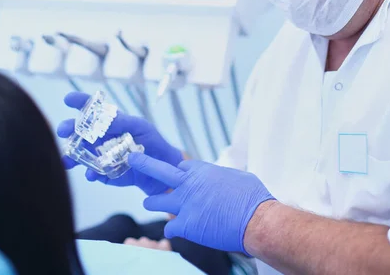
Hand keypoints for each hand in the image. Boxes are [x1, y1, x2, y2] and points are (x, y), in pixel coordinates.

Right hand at [57, 92, 182, 194]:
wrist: (161, 170)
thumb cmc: (152, 142)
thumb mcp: (140, 127)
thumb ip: (123, 122)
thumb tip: (106, 117)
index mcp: (110, 122)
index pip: (92, 109)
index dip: (80, 102)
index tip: (68, 99)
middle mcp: (101, 137)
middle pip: (80, 131)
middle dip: (69, 129)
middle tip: (62, 130)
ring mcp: (101, 155)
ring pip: (80, 153)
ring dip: (71, 156)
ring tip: (66, 160)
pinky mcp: (104, 173)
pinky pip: (93, 172)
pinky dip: (91, 173)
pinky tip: (91, 174)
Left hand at [128, 153, 275, 254]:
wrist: (256, 220)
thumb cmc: (252, 197)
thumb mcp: (237, 176)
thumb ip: (222, 176)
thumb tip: (222, 179)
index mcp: (202, 170)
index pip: (181, 165)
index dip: (180, 171)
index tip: (180, 175)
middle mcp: (190, 184)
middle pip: (160, 170)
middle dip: (144, 163)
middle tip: (132, 159)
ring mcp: (185, 204)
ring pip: (157, 200)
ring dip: (152, 202)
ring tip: (147, 202)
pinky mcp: (186, 225)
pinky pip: (169, 226)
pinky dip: (171, 229)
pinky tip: (172, 231)